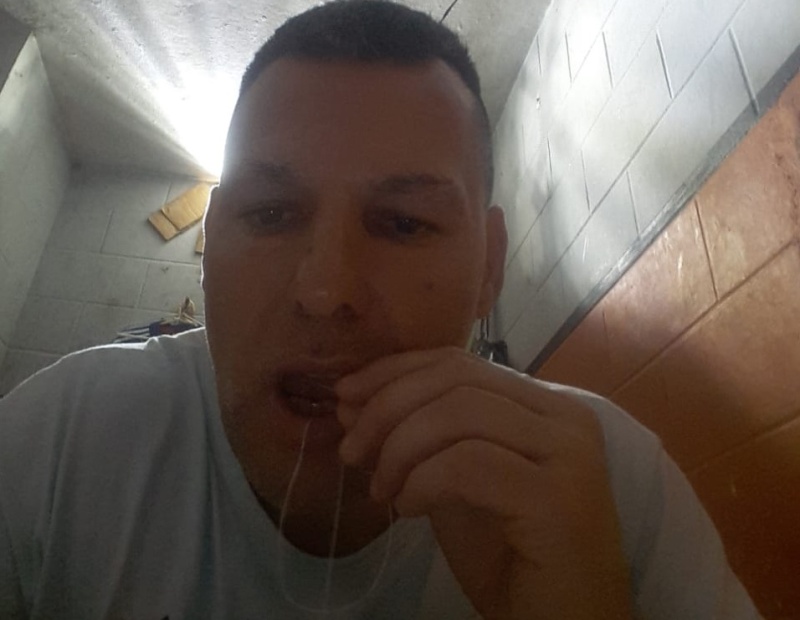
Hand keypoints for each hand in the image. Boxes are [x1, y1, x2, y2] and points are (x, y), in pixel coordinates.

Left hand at [336, 347, 633, 619]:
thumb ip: (418, 440)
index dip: (396, 371)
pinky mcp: (557, 498)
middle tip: (350, 449)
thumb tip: (354, 402)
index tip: (347, 395)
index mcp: (546, 406)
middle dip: (387, 406)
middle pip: (456, 379)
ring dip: (400, 447)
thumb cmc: (510, 557)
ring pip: (459, 413)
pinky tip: (406, 510)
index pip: (459, 363)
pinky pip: (467, 464)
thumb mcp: (454, 484)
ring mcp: (568, 455)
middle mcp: (566, 417)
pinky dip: (422, 481)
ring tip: (379, 488)